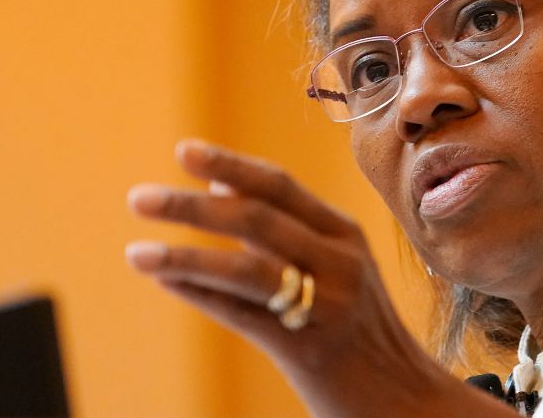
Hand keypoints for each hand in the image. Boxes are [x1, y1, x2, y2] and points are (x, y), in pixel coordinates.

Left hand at [125, 139, 480, 415]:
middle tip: (138, 198)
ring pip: (247, 267)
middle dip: (192, 207)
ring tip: (136, 251)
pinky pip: (244, 315)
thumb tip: (215, 183)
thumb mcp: (337, 268)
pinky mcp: (312, 350)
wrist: (405, 397)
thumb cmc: (359, 329)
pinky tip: (166, 282)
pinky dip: (201, 295)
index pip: (281, 186)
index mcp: (345, 234)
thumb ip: (283, 228)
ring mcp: (329, 304)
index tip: (182, 150)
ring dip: (186, 255)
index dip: (230, 164)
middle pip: (258, 220)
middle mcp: (341, 261)